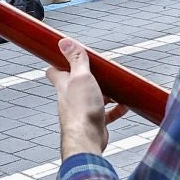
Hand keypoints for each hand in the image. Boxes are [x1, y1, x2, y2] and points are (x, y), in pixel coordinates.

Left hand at [44, 37, 121, 157]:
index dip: (61, 61)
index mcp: (64, 84)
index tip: (70, 54)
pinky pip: (107, 113)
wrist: (87, 138)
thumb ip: (75, 59)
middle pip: (78, 82)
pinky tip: (124, 105)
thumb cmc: (81, 109)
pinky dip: (116, 108)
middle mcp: (71, 97)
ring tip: (117, 87)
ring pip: (94, 96)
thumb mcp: (81, 76)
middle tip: (103, 70)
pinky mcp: (95, 121)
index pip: (55, 70)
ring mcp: (83, 109)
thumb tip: (64, 41)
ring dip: (106, 92)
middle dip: (91, 75)